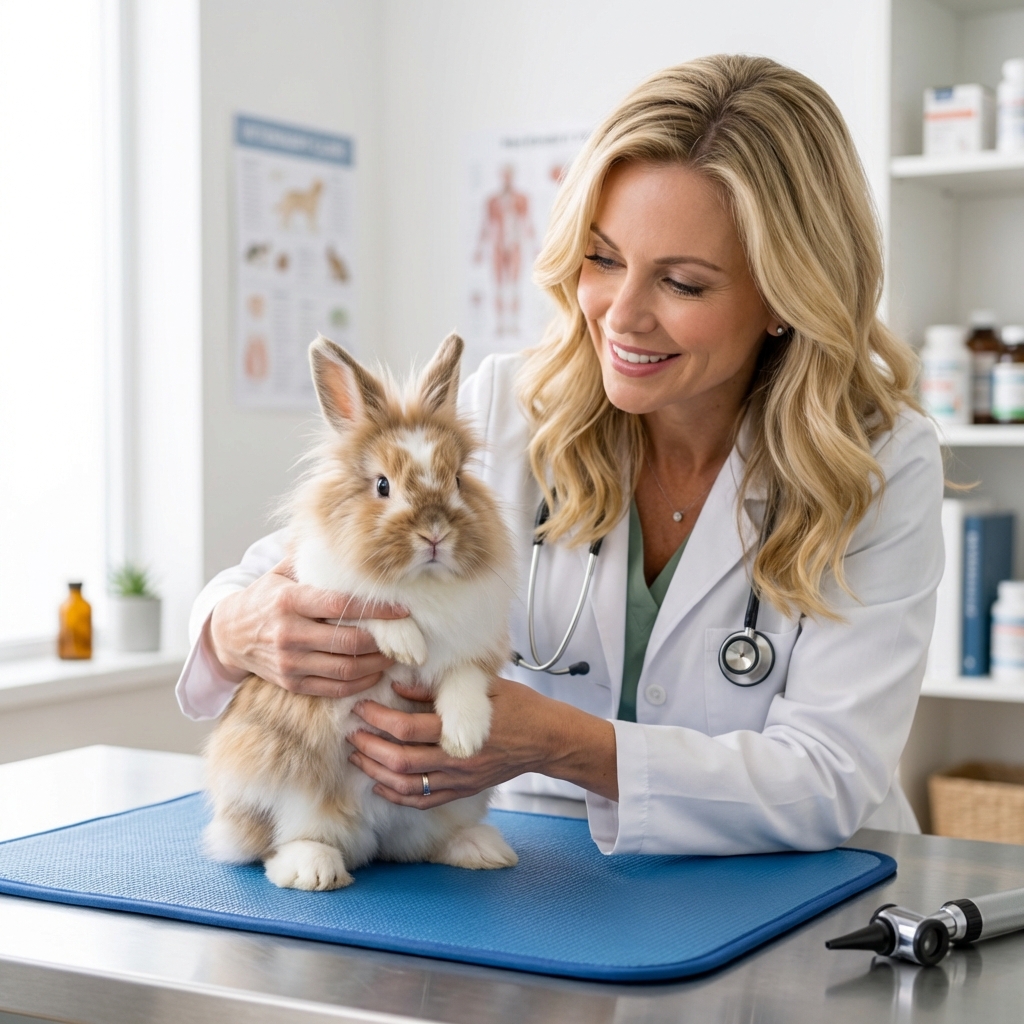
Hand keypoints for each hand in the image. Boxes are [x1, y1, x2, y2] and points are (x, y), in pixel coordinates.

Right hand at [209, 558, 407, 697]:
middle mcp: (288, 633)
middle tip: (404, 635)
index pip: (341, 605)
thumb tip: (343, 534)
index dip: (376, 609)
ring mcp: (289, 662)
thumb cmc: (265, 597)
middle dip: (382, 640)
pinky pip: (334, 689)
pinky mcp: (291, 683)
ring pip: (345, 668)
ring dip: (376, 664)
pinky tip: (374, 672)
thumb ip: (312, 559)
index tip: (402, 609)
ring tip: (394, 654)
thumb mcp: (281, 573)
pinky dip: (360, 683)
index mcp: (289, 601)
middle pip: (348, 641)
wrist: (229, 633)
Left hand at [348, 677, 617, 805]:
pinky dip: (396, 796)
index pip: (408, 730)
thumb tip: (400, 685)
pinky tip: (380, 784)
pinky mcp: (463, 791)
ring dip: (376, 772)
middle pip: (400, 761)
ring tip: (358, 757)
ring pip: (406, 786)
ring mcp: (459, 781)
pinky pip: (423, 801)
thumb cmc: (518, 706)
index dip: (379, 719)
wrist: (547, 739)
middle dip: (370, 748)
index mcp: (461, 731)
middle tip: (352, 733)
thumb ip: (440, 690)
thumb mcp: (484, 687)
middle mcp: (457, 761)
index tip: (363, 707)